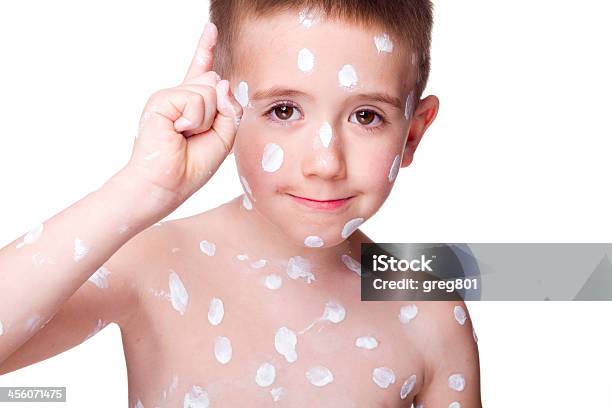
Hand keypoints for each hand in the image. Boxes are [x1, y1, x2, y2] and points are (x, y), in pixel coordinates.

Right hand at [122, 22, 241, 215]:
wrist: (167, 184)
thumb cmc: (192, 166)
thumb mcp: (224, 137)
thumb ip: (229, 109)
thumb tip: (220, 79)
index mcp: (193, 106)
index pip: (202, 73)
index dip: (206, 50)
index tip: (211, 29)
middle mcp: (180, 97)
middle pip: (216, 84)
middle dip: (219, 113)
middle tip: (197, 135)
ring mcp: (169, 97)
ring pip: (210, 91)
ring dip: (207, 119)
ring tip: (186, 135)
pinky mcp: (161, 100)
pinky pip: (196, 99)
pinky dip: (195, 120)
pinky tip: (179, 131)